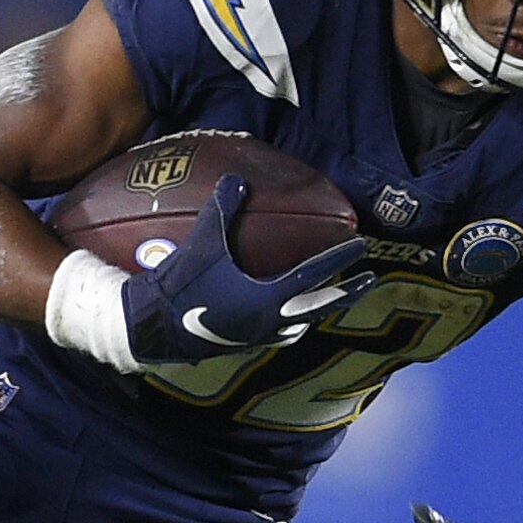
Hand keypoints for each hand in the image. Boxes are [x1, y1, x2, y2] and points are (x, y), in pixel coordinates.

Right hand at [121, 177, 367, 364]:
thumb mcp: (203, 243)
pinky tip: (286, 317)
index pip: (314, 274)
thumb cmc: (181, 284)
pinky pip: (279, 334)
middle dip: (346, 293)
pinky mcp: (242, 344)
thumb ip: (222, 209)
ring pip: (301, 324)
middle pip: (320, 307)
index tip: (362, 245)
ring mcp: (257, 337)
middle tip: (368, 280)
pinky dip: (291, 323)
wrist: (153, 327)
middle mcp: (269, 321)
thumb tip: (236, 179)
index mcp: (267, 298)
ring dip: (319, 310)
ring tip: (330, 298)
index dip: (340, 258)